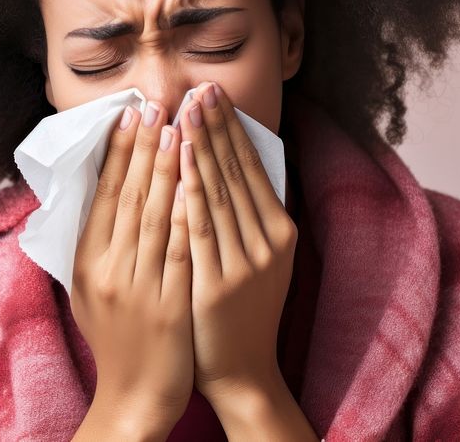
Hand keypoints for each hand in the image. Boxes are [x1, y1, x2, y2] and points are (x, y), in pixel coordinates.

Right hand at [71, 99, 193, 437]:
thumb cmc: (116, 338)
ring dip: (166, 169)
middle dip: (142, 147)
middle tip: (154, 104)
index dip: (116, 152)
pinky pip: (181, 250)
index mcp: (86, 263)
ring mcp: (138, 288)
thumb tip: (101, 192)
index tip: (128, 115)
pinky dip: (188, 213)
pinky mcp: (169, 305)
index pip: (102, 196)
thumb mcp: (89, 289)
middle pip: (128, 197)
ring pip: (154, 217)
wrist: (135, 395)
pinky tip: (197, 182)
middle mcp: (108, 271)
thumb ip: (94, 243)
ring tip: (177, 128)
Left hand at [176, 81, 297, 404]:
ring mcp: (245, 263)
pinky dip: (191, 188)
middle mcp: (268, 242)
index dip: (232, 128)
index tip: (214, 92)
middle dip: (216, 126)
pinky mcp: (218, 282)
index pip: (252, 168)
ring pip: (219, 191)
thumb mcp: (258, 260)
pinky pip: (201, 226)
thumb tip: (229, 163)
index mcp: (279, 233)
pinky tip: (179, 158)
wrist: (240, 373)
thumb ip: (247, 216)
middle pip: (237, 172)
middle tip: (200, 86)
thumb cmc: (240, 312)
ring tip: (187, 107)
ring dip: (202, 145)